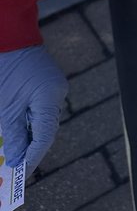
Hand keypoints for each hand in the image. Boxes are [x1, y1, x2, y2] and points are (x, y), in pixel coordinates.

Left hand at [0, 45, 67, 174]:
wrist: (8, 36)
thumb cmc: (4, 70)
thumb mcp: (4, 108)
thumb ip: (12, 135)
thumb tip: (17, 159)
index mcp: (50, 96)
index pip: (45, 135)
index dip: (32, 157)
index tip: (20, 175)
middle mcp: (57, 92)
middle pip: (45, 128)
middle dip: (29, 149)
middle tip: (14, 170)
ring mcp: (52, 86)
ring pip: (41, 120)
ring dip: (27, 136)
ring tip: (12, 155)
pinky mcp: (45, 82)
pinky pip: (39, 108)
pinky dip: (27, 123)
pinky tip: (15, 134)